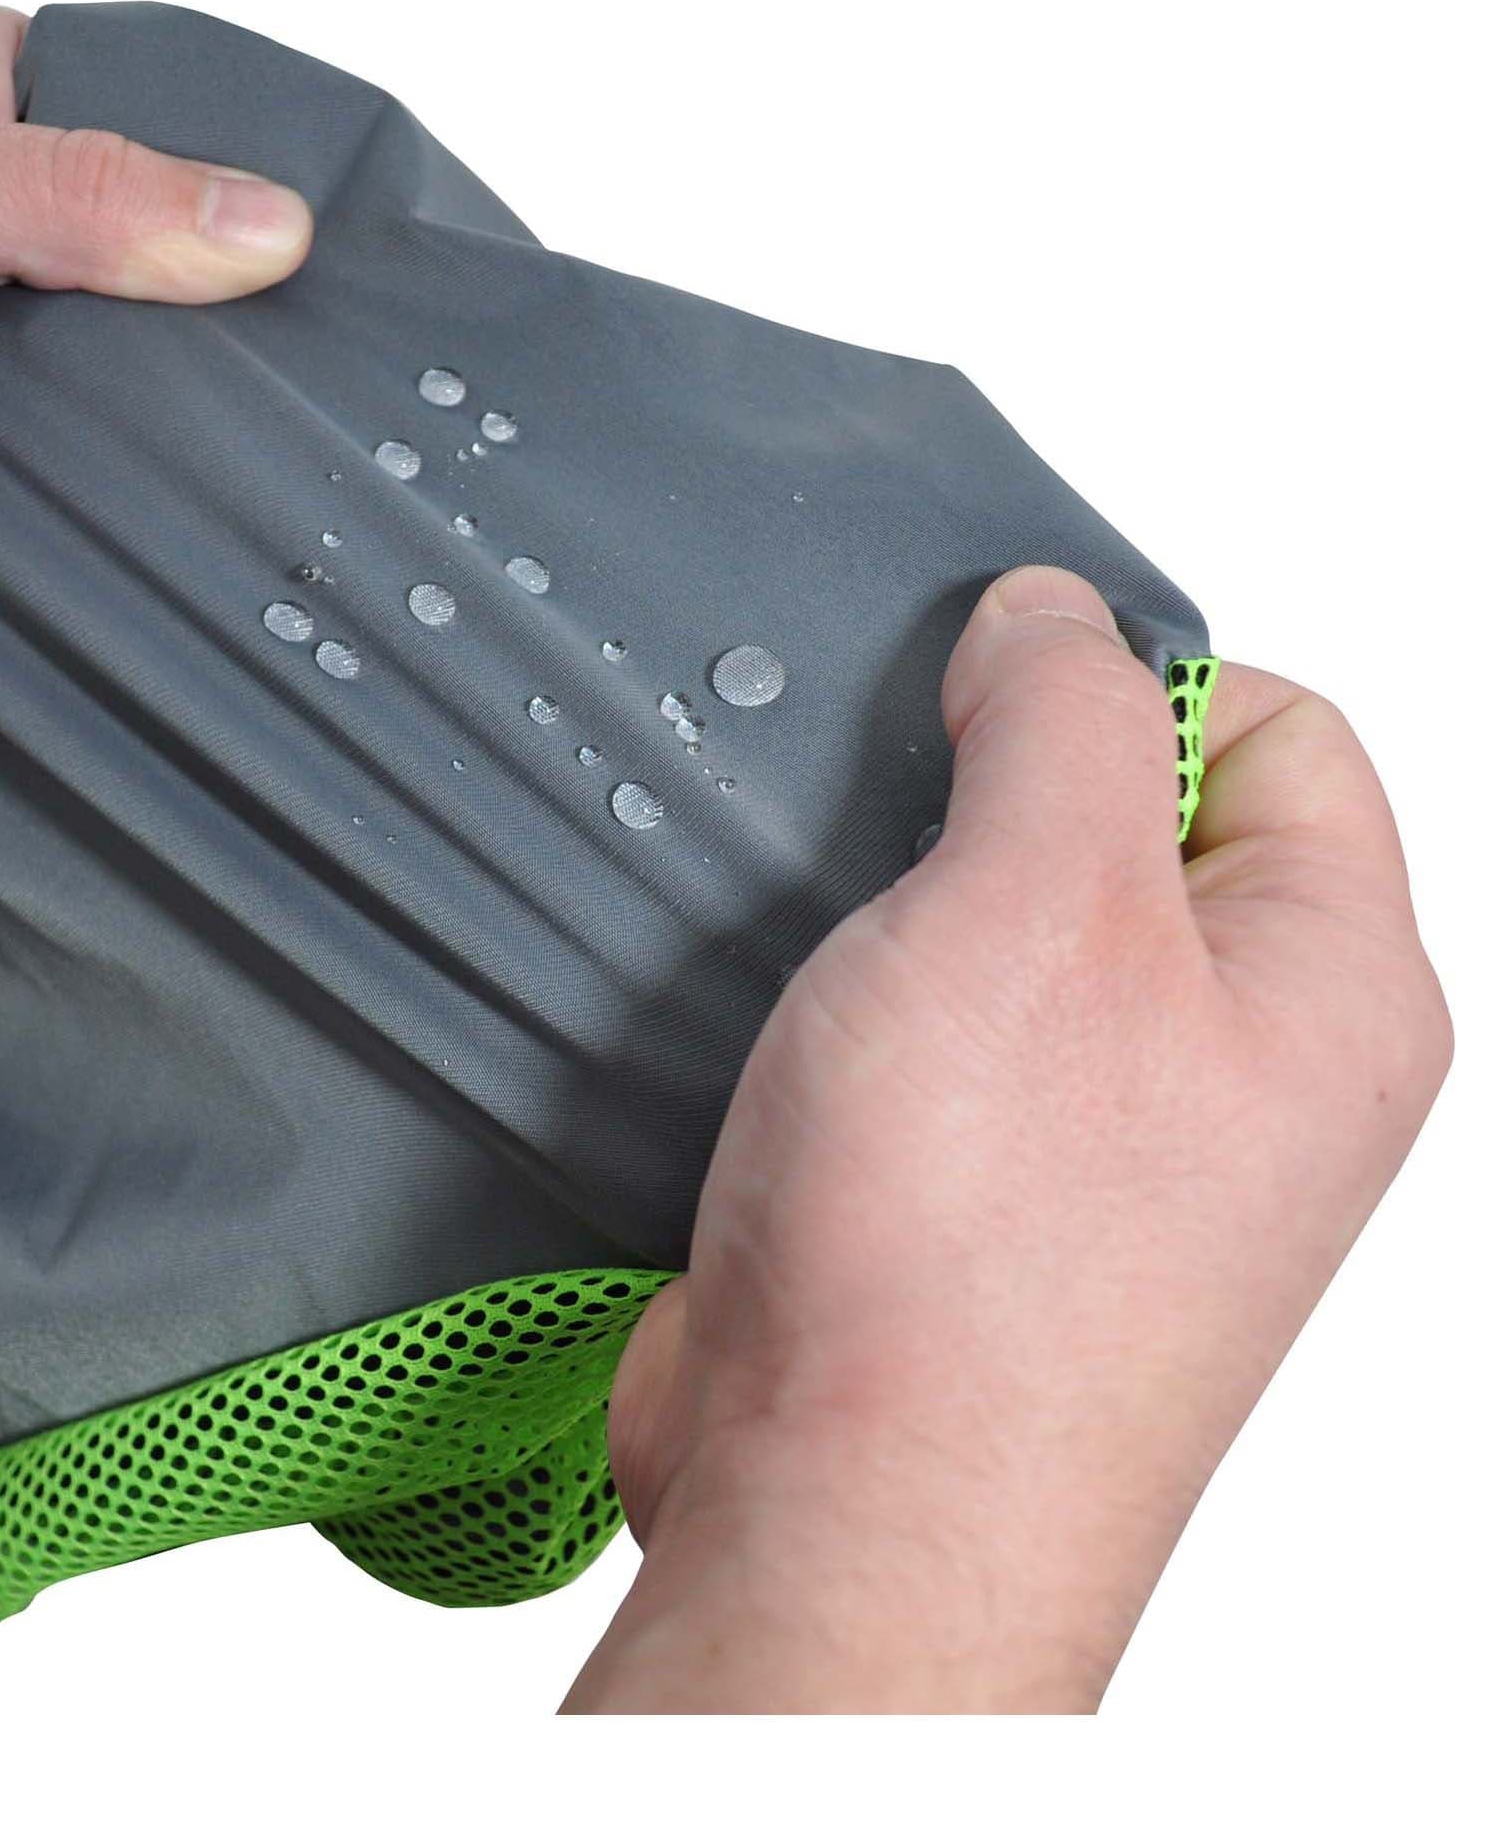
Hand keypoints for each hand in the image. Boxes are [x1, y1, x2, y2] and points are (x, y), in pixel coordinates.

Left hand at [0, 7, 311, 592]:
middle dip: (236, 339)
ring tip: (266, 474)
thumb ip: (71, 198)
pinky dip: (115, 521)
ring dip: (174, 440)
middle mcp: (22, 236)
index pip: (186, 132)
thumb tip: (260, 223)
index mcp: (6, 114)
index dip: (270, 192)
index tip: (357, 255)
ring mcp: (9, 357)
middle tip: (324, 387)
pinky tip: (175, 538)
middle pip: (185, 285)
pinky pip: (83, 498)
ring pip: (144, 403)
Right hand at [567, 565, 1450, 1711]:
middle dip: (997, 800)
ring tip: (839, 954)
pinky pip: (930, 1028)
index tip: (992, 701)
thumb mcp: (1042, 904)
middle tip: (901, 842)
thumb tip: (1056, 617)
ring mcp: (1105, 1141)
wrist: (839, 1510)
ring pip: (1009, 928)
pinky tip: (800, 1028)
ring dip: (906, 909)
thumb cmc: (970, 1262)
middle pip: (1131, 822)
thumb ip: (1069, 717)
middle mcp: (1237, 1070)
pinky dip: (855, 1001)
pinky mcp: (978, 1190)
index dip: (1131, 679)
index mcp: (1327, 989)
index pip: (1279, 726)